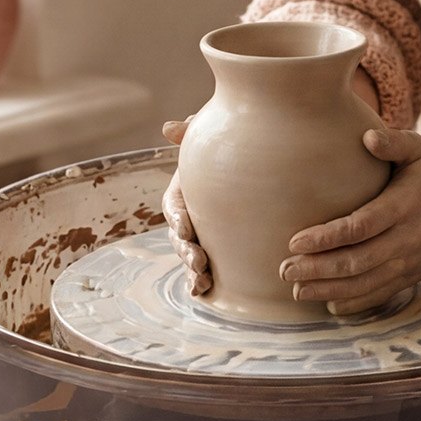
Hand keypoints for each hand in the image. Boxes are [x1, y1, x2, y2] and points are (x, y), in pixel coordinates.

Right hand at [161, 116, 210, 296]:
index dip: (177, 219)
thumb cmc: (225, 154)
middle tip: (199, 262)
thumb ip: (192, 134)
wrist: (250, 171)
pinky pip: (202, 269)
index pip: (174, 207)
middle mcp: (187, 218)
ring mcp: (199, 237)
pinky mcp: (213, 252)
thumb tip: (171, 128)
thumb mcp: (210, 141)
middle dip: (186, 252)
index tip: (185, 228)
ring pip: (188, 257)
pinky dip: (200, 281)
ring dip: (192, 271)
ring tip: (202, 282)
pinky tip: (204, 292)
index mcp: (182, 194)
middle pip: (179, 238)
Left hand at [279, 128, 420, 315]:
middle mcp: (409, 238)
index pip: (360, 227)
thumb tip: (366, 138)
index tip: (294, 241)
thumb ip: (392, 142)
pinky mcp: (413, 274)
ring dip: (330, 290)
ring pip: (367, 283)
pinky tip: (329, 304)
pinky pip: (382, 294)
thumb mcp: (417, 147)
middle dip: (318, 269)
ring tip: (298, 290)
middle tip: (285, 270)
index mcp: (404, 206)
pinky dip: (355, 303)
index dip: (327, 238)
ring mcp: (412, 261)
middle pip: (358, 261)